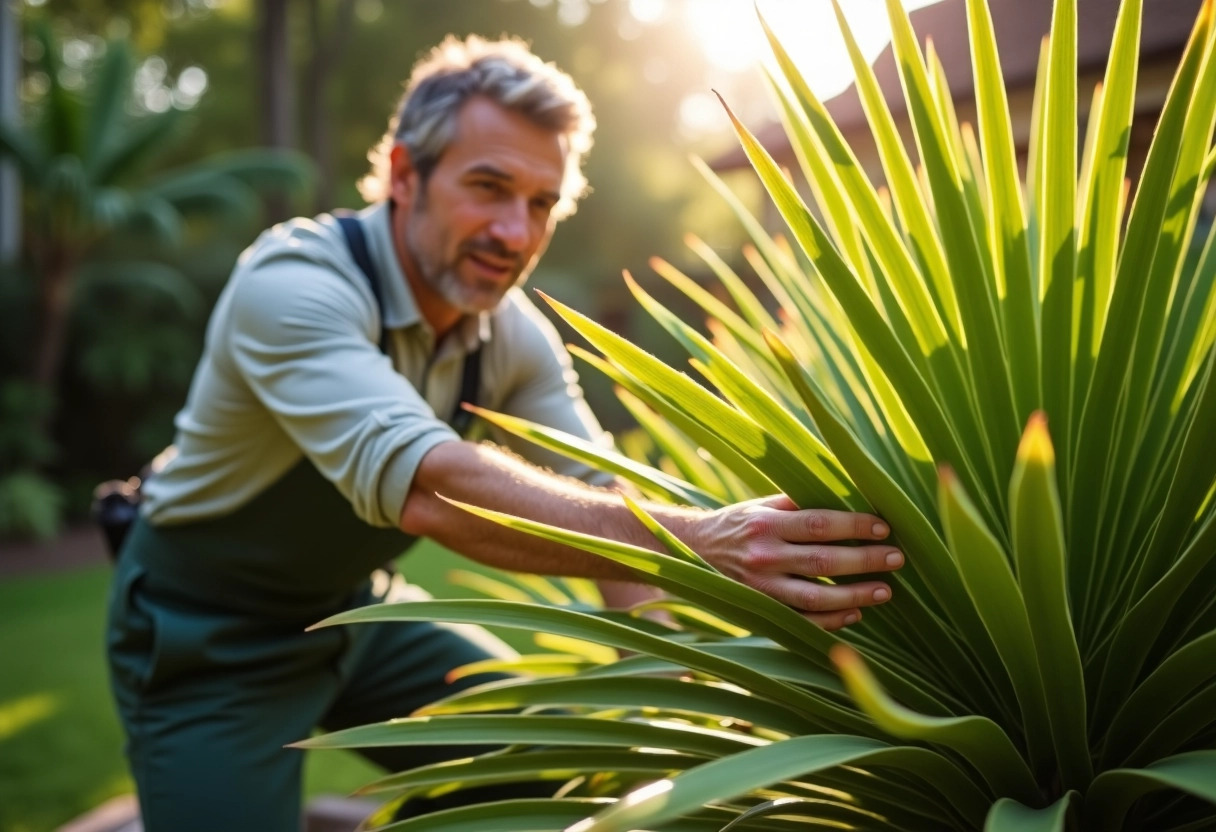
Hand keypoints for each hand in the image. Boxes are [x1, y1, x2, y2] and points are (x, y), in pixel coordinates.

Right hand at [700, 495, 901, 630]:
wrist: (692, 552)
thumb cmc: (739, 523)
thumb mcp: (762, 505)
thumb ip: (798, 505)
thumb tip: (847, 496)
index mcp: (766, 525)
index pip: (819, 525)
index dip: (854, 527)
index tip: (884, 528)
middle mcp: (763, 557)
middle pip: (823, 562)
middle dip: (864, 561)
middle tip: (896, 559)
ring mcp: (762, 589)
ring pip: (815, 598)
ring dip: (854, 596)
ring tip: (885, 591)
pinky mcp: (761, 611)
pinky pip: (801, 622)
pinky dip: (831, 621)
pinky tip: (856, 614)